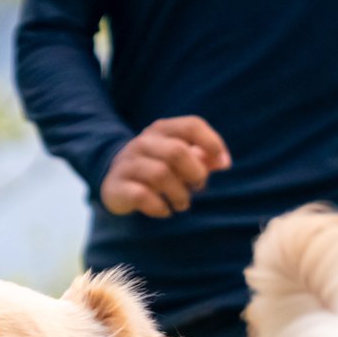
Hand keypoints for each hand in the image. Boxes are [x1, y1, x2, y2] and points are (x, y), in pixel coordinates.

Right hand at [99, 116, 230, 217]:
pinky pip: (142, 195)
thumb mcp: (179, 159)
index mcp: (162, 130)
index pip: (192, 125)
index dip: (212, 143)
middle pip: (177, 151)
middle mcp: (143, 142)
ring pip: (161, 174)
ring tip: (182, 204)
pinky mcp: (117, 186)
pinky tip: (164, 211)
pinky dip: (159, 207)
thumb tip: (224, 162)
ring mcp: (128, 163)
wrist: (114, 180)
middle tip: (198, 187)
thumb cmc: (157, 167)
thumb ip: (203, 158)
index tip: (224, 164)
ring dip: (179, 194)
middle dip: (195, 173)